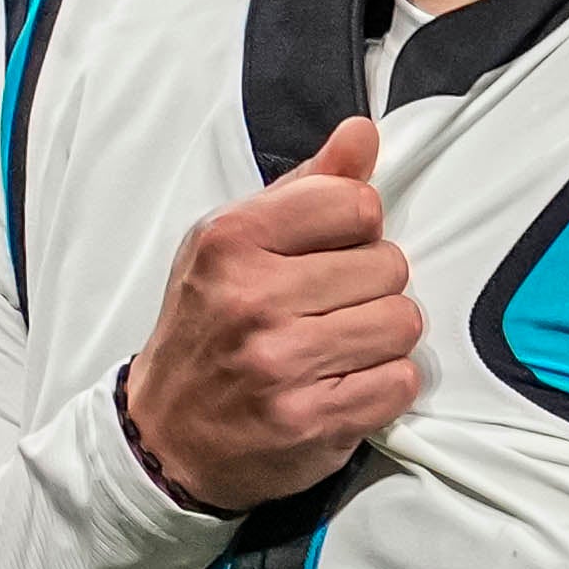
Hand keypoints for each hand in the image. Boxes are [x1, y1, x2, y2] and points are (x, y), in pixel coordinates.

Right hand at [123, 113, 418, 507]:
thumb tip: (362, 135)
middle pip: (388, 264)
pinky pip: (399, 381)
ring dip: (381, 336)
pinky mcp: (311, 420)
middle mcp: (252, 299)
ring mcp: (281, 363)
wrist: (166, 434)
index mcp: (232, 241)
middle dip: (371, 285)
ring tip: (337, 345)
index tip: (332, 249)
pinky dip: (383, 384)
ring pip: (401, 322)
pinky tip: (341, 382)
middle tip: (327, 307)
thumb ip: (307, 187)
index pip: (355, 203)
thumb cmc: (207, 330)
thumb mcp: (235, 244)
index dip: (357, 227)